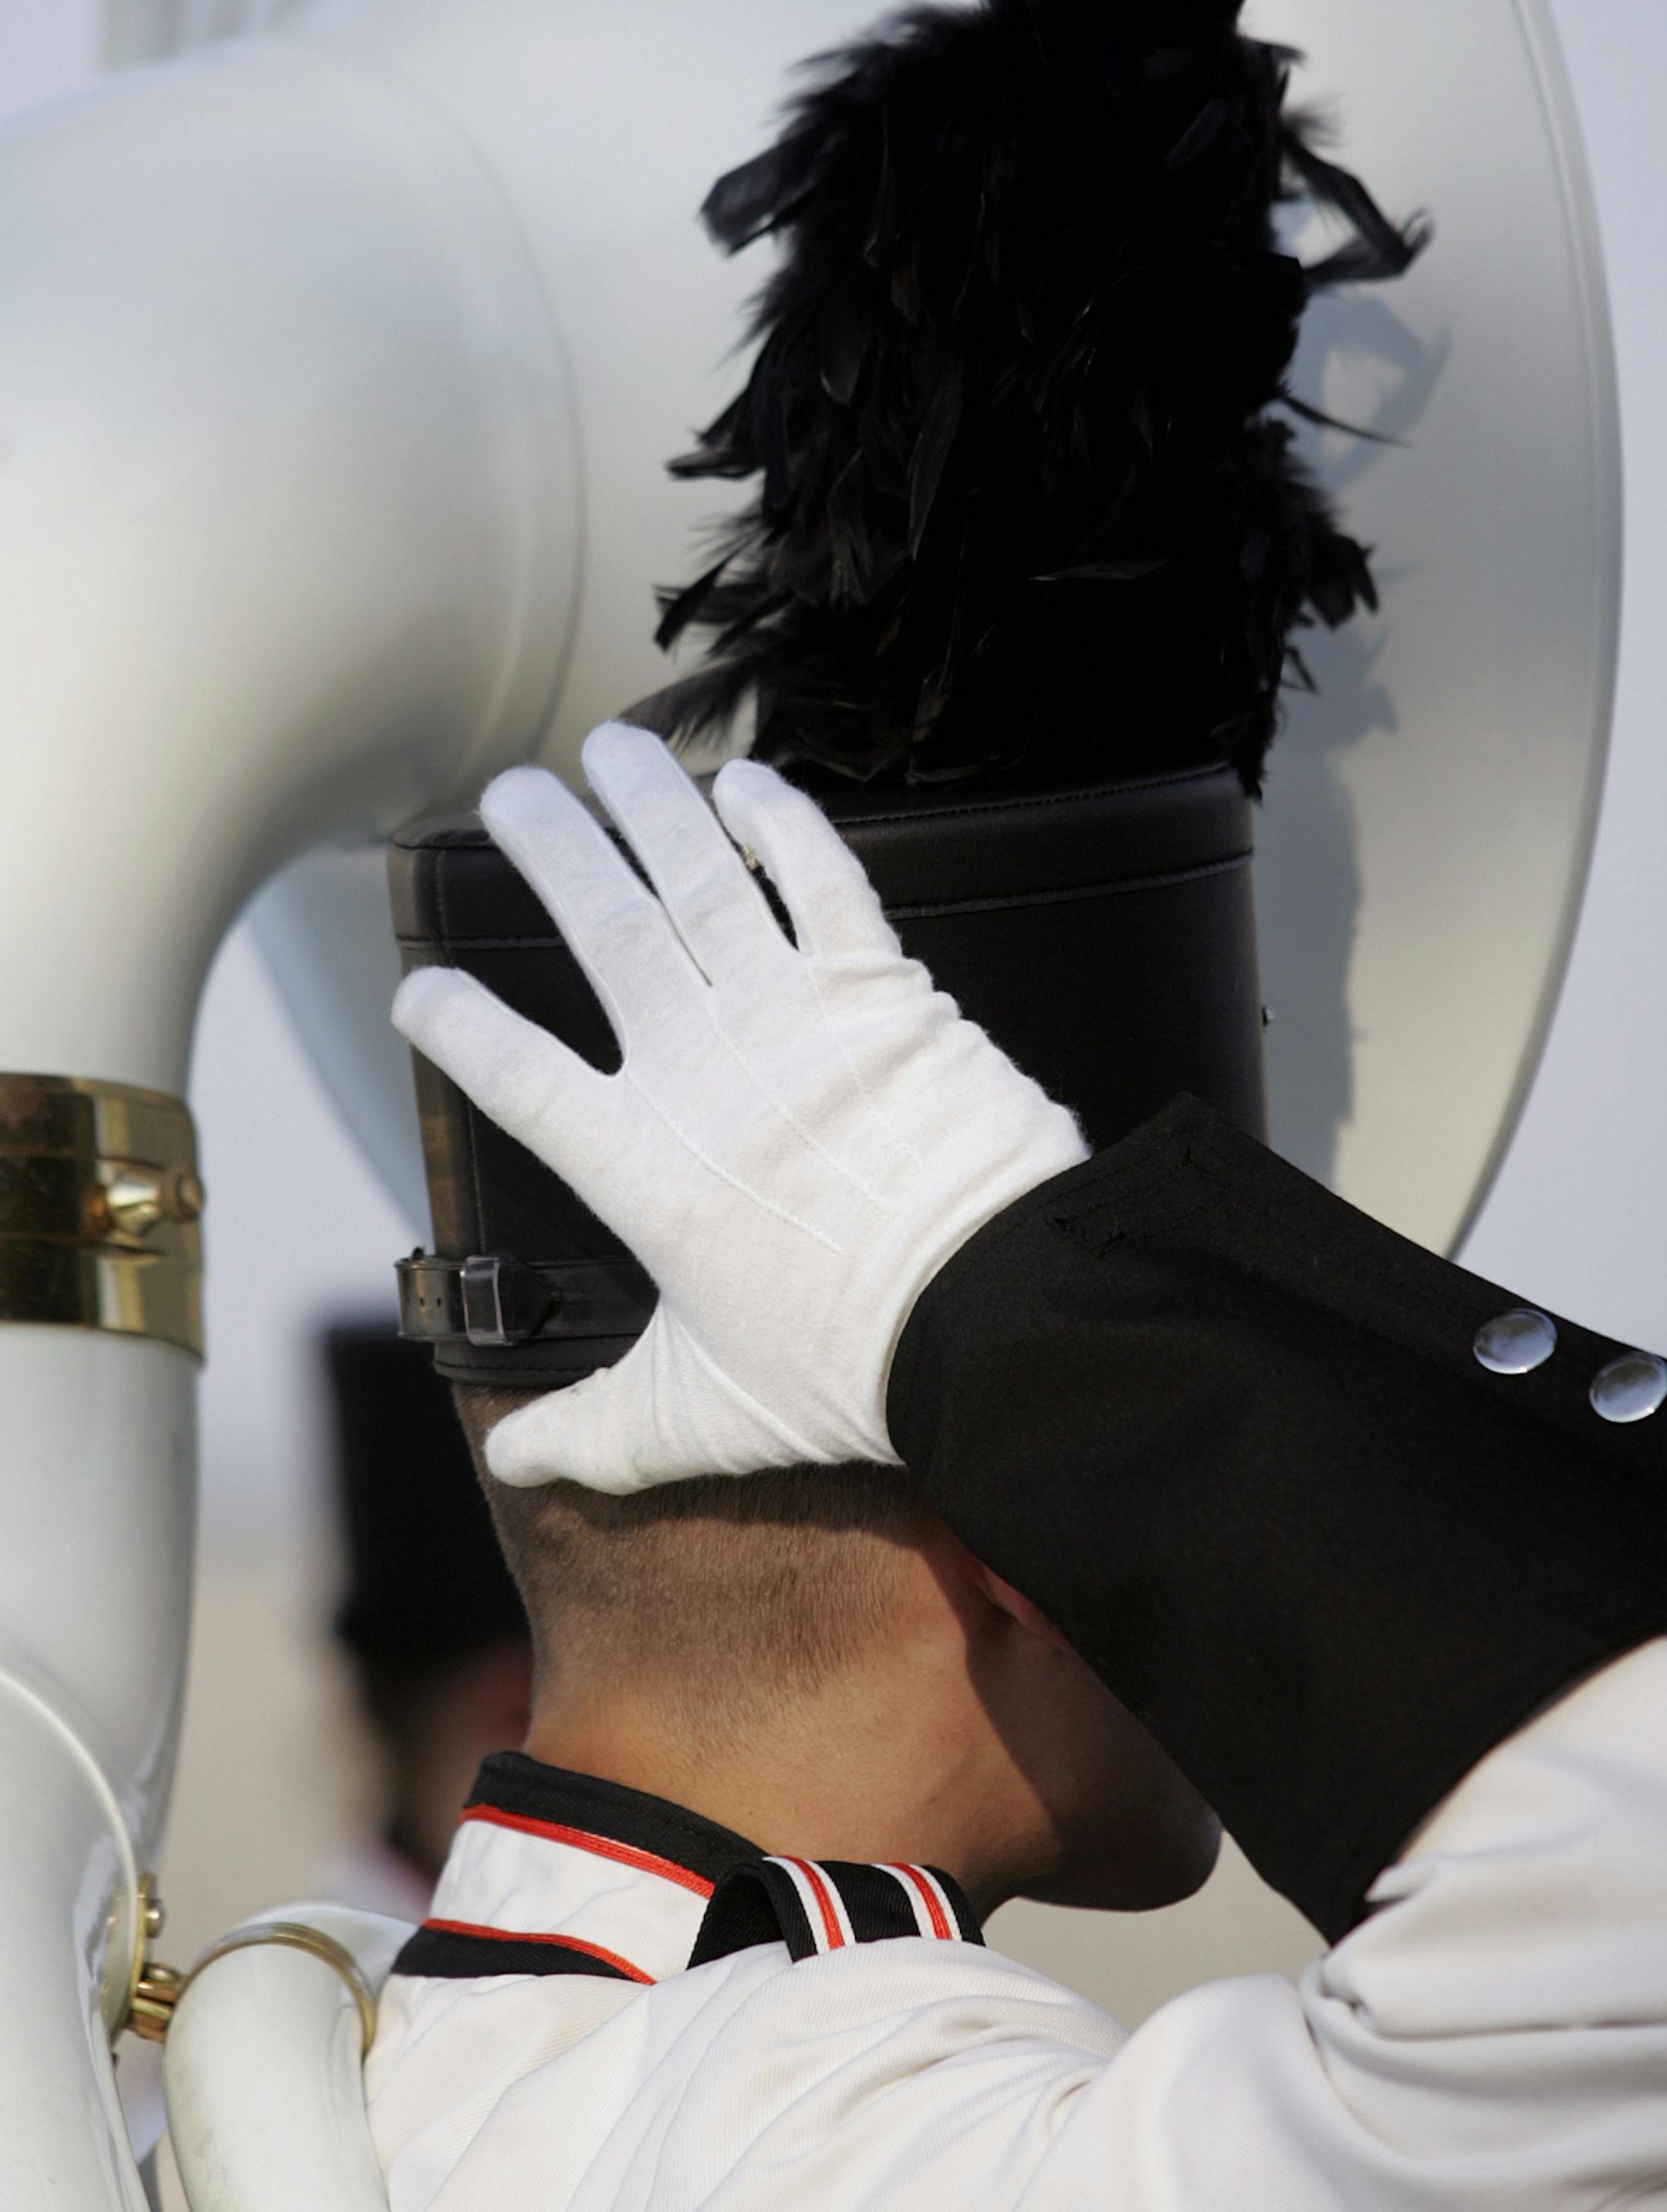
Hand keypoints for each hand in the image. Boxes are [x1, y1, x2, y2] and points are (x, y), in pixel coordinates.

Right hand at [392, 725, 1086, 1491]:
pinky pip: (822, 879)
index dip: (456, 1026)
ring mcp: (790, 1015)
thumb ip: (596, 1432)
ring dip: (646, 803)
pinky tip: (744, 782)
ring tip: (607, 748)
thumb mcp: (700, 1417)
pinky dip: (782, 822)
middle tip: (508, 792)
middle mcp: (701, 1071)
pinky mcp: (882, 987)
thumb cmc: (848, 1371)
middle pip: (600, 931)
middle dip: (547, 850)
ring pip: (698, 880)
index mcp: (643, 1168)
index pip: (516, 1078)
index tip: (416, 988)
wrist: (996, 1320)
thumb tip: (512, 1463)